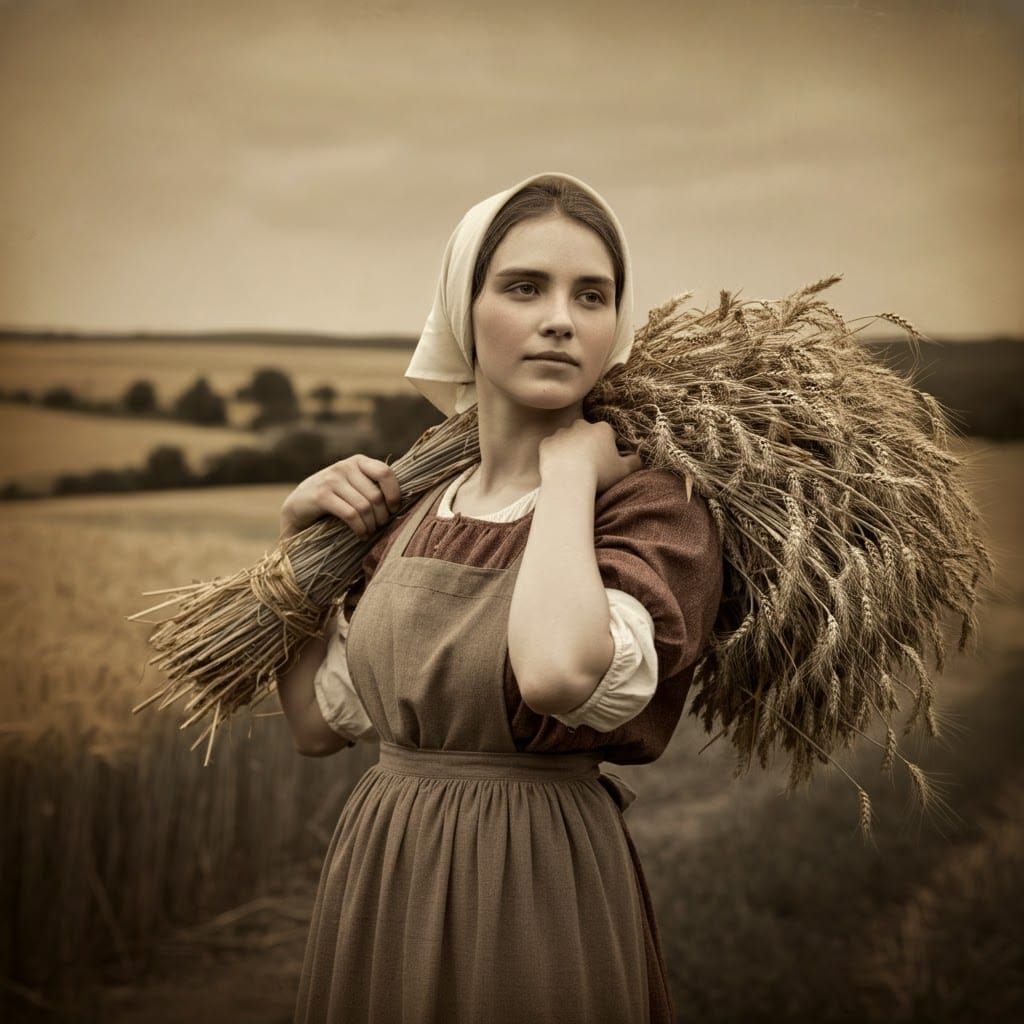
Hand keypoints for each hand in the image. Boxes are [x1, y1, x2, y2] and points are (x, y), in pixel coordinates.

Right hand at [279, 454, 401, 539]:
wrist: (298, 506)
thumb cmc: (335, 499)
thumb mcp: (355, 486)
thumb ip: (373, 486)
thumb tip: (405, 498)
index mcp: (358, 461)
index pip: (385, 473)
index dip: (394, 494)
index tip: (393, 510)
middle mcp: (345, 466)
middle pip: (376, 495)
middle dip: (381, 516)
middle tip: (379, 527)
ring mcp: (332, 479)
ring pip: (364, 506)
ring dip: (371, 525)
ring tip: (369, 533)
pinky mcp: (321, 496)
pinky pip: (350, 514)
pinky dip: (359, 528)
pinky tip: (360, 535)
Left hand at [537, 419, 642, 494]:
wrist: (569, 481)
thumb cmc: (599, 475)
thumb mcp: (624, 471)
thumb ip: (634, 462)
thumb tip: (638, 459)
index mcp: (602, 429)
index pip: (608, 436)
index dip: (608, 449)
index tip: (606, 463)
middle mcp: (581, 425)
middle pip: (586, 434)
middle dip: (587, 446)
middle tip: (589, 466)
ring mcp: (561, 433)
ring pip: (567, 439)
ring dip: (569, 450)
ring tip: (572, 469)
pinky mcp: (546, 443)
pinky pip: (551, 448)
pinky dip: (554, 456)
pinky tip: (558, 469)